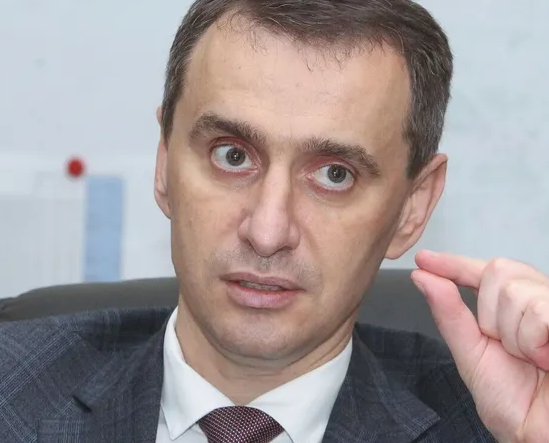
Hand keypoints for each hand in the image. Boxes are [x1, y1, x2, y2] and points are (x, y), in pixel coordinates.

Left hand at [412, 250, 548, 442]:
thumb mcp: (472, 354)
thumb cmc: (514, 402)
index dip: (452, 263)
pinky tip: (545, 359)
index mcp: (511, 309)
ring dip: (513, 335)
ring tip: (532, 359)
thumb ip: (449, 313)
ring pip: (515, 290)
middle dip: (489, 313)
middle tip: (508, 348)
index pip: (480, 271)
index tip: (424, 259)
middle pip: (498, 270)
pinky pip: (540, 310)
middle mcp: (536, 301)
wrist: (537, 437)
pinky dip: (533, 340)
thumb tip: (423, 277)